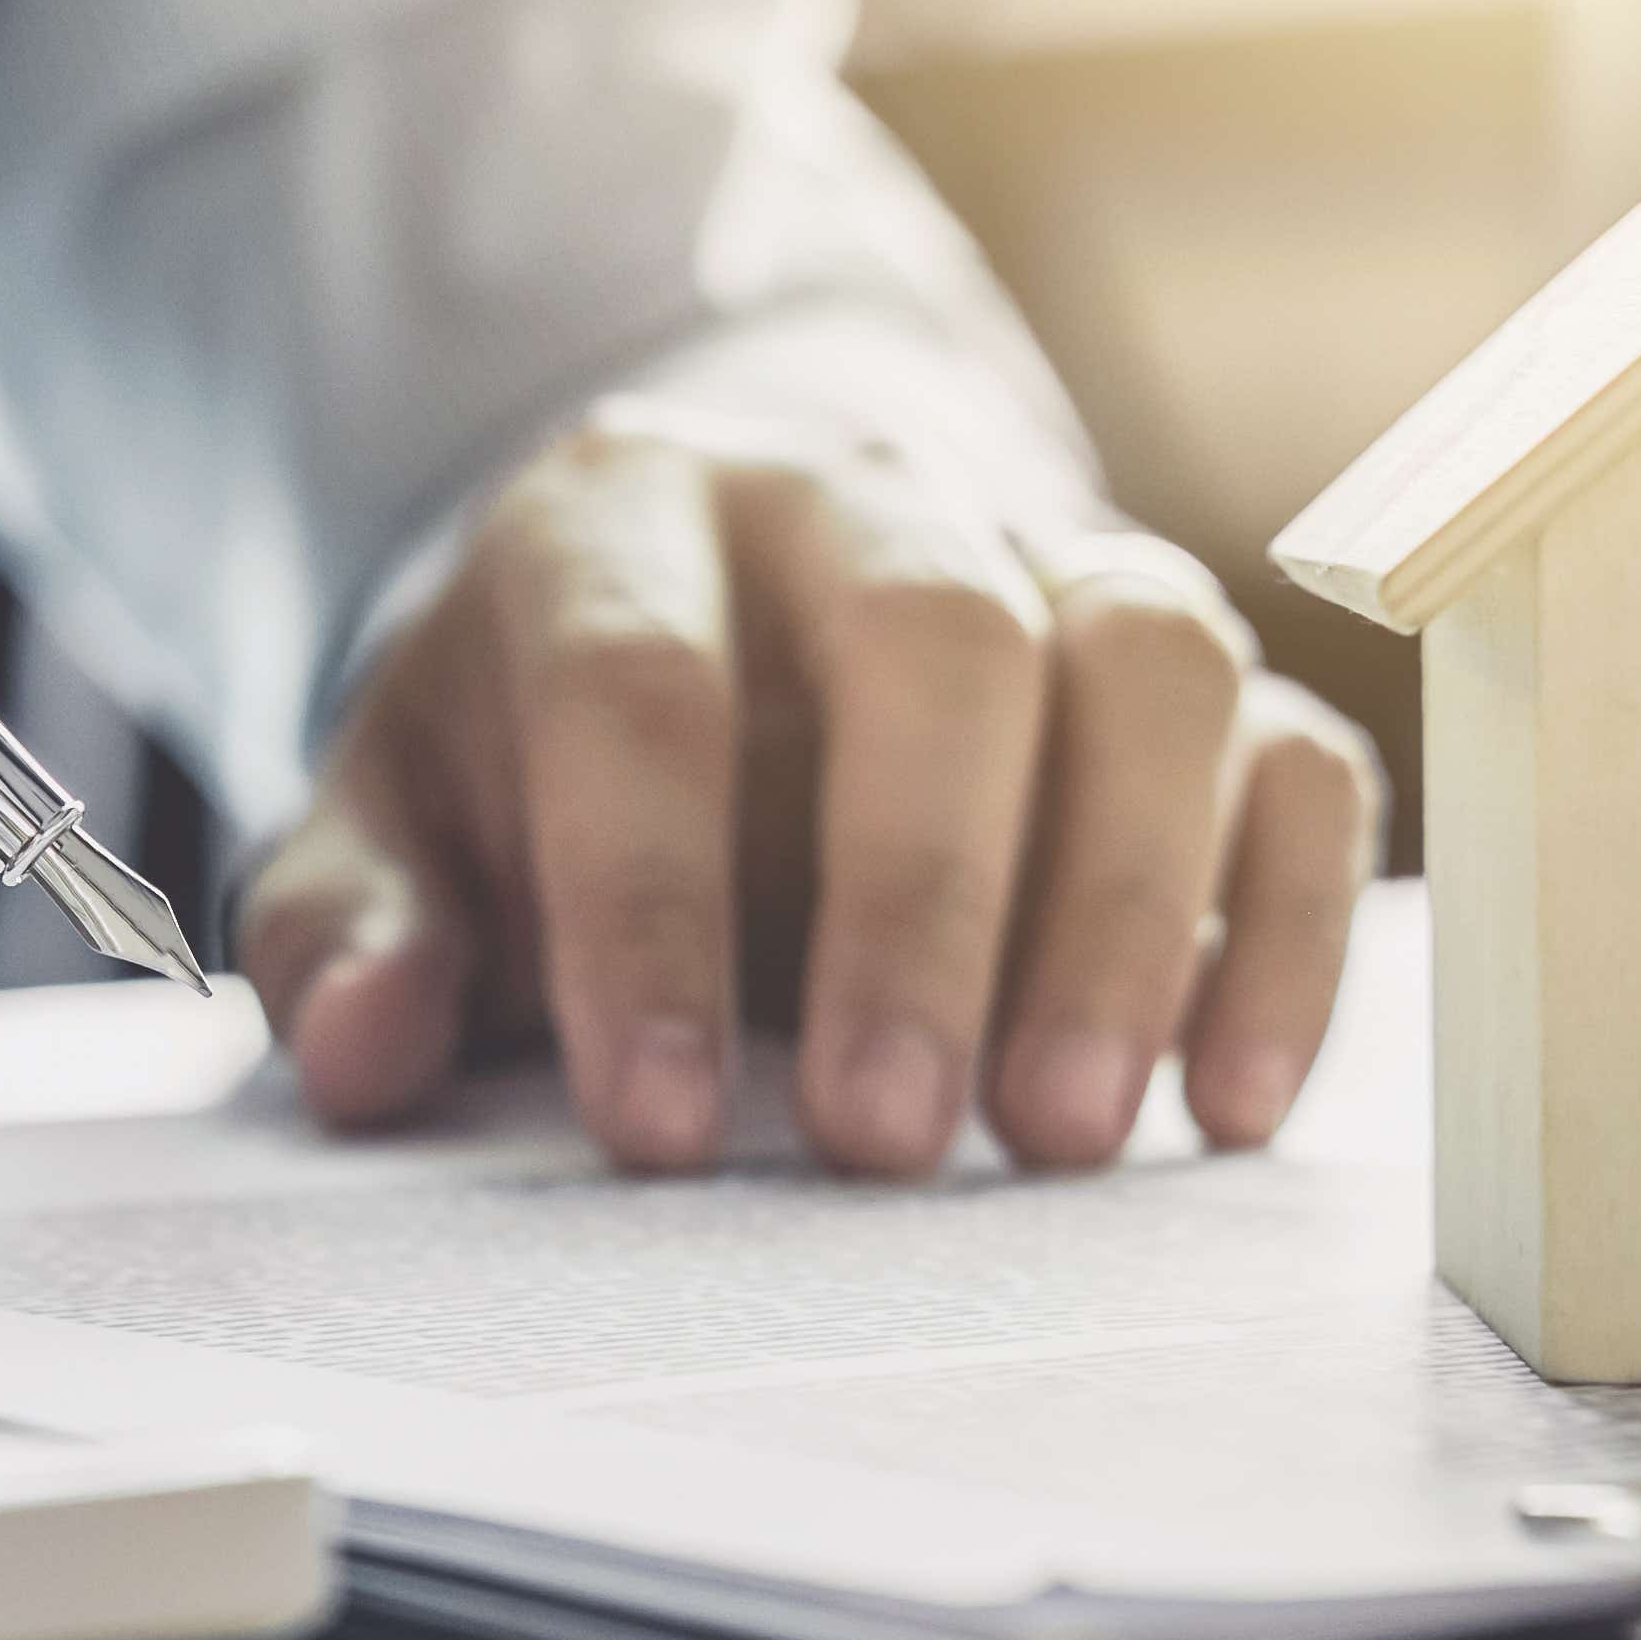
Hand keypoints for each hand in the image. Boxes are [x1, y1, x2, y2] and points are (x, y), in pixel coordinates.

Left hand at [239, 413, 1381, 1177]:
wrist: (701, 619)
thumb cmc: (539, 761)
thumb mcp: (394, 827)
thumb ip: (351, 932)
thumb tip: (363, 1050)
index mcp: (625, 520)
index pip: (638, 688)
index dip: (648, 910)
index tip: (656, 1129)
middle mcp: (857, 499)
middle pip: (934, 639)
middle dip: (917, 900)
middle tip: (883, 1140)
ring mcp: (1047, 561)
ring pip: (1145, 663)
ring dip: (1123, 906)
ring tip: (1063, 1136)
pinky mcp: (1180, 672)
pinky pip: (1289, 755)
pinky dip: (1280, 922)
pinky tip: (1233, 1098)